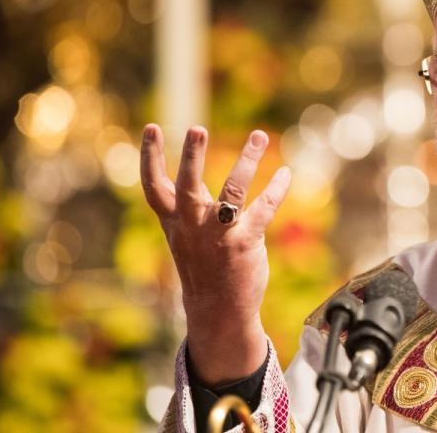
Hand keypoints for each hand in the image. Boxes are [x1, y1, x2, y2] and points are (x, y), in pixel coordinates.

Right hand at [140, 124, 291, 384]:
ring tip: (259, 134)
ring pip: (231, 191)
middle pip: (188, 186)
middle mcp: (192, 226)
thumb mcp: (183, 237)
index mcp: (174, 222)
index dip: (150, 157)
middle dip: (191, 157)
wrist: (217, 309)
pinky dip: (276, 188)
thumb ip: (182, 209)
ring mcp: (218, 234)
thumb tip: (183, 175)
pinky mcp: (244, 242)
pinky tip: (286, 172)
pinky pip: (264, 208)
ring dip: (247, 161)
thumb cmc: (202, 267)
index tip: (152, 127)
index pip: (154, 186)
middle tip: (196, 128)